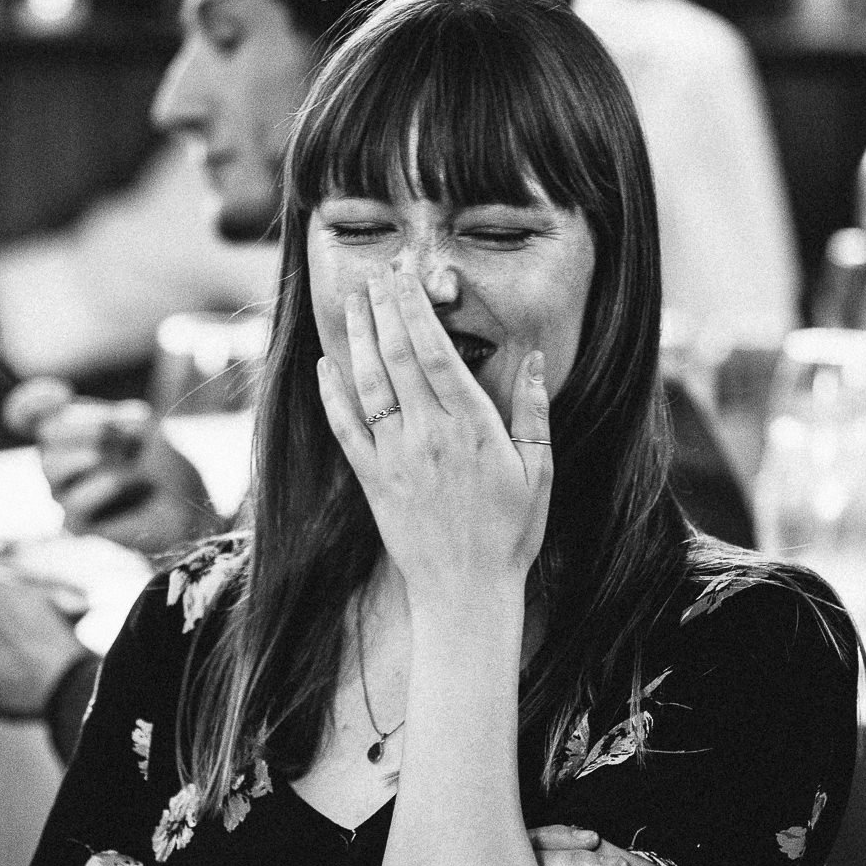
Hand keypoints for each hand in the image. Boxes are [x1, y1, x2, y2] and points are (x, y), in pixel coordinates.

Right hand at [5, 378, 223, 556]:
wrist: (185, 509)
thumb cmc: (162, 465)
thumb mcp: (143, 430)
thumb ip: (113, 417)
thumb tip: (96, 420)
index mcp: (67, 433)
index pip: (25, 413)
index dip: (31, 402)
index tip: (61, 393)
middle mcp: (57, 462)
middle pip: (46, 433)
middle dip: (88, 424)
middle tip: (128, 431)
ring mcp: (63, 494)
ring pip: (52, 466)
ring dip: (94, 452)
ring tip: (128, 455)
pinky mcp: (76, 524)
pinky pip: (73, 504)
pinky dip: (100, 488)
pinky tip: (121, 482)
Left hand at [317, 271, 551, 601]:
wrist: (466, 591)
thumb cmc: (510, 533)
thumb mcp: (539, 472)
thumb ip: (533, 413)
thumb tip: (533, 360)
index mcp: (473, 428)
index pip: (439, 354)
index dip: (417, 311)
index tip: (407, 279)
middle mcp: (429, 435)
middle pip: (399, 359)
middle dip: (385, 311)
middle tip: (376, 274)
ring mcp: (396, 458)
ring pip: (370, 385)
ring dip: (358, 339)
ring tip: (353, 302)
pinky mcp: (372, 481)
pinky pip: (346, 430)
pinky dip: (333, 395)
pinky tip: (326, 366)